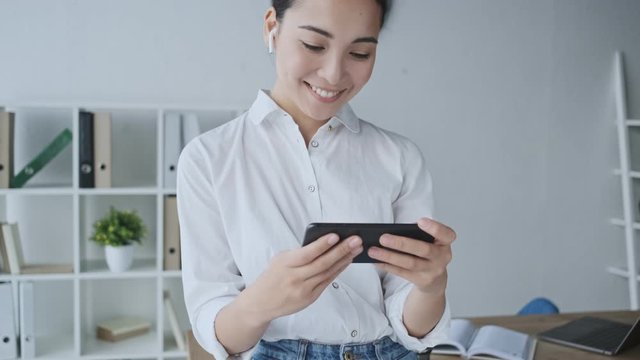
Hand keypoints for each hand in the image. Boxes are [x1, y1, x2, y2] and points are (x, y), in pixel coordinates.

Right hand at [240, 233, 362, 323]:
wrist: (261, 303)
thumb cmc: (272, 276)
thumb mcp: (280, 260)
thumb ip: (299, 253)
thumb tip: (324, 244)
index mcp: (286, 264)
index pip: (307, 253)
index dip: (322, 245)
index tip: (336, 235)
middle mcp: (295, 278)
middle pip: (322, 263)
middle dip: (341, 251)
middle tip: (356, 240)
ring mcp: (303, 290)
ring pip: (328, 273)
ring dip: (344, 260)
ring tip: (356, 249)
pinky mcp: (310, 298)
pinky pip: (327, 282)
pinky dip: (338, 271)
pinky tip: (346, 261)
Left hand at [367, 217, 454, 293]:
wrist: (435, 278)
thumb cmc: (429, 251)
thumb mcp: (430, 241)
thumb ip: (419, 234)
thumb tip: (391, 232)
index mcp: (445, 242)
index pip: (446, 234)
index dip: (435, 228)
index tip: (420, 221)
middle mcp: (442, 257)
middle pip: (423, 250)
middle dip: (401, 243)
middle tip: (383, 238)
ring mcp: (433, 271)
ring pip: (410, 263)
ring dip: (389, 256)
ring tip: (373, 250)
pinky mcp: (422, 281)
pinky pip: (402, 273)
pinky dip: (388, 266)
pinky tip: (376, 261)